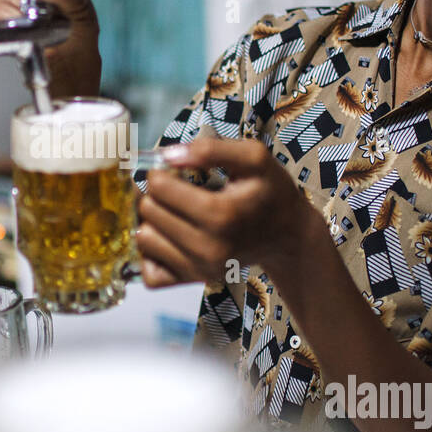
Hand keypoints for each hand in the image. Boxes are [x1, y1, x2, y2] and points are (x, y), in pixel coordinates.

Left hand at [136, 137, 320, 287]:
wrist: (287, 234)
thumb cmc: (269, 191)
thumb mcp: (253, 157)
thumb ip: (211, 149)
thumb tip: (168, 155)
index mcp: (221, 214)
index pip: (159, 188)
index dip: (160, 172)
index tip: (173, 171)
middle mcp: (208, 248)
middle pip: (148, 212)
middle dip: (154, 194)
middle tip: (173, 189)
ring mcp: (201, 269)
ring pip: (143, 240)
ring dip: (151, 221)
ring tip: (171, 212)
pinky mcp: (194, 281)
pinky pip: (150, 274)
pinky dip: (151, 255)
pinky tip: (167, 237)